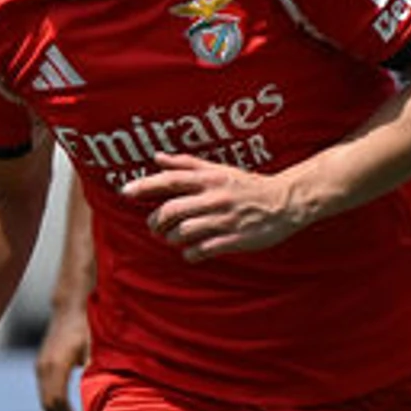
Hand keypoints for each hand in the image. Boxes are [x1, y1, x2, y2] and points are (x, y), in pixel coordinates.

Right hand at [33, 299, 88, 410]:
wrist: (71, 306)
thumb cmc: (88, 326)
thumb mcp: (96, 349)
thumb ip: (97, 373)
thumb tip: (103, 399)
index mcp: (57, 366)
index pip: (57, 403)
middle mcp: (44, 367)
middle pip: (49, 406)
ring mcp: (41, 366)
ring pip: (46, 400)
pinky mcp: (42, 365)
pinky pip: (47, 393)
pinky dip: (57, 406)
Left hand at [119, 152, 324, 259]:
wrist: (286, 202)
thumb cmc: (248, 185)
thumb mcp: (219, 169)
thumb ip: (187, 164)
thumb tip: (157, 157)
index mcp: (210, 179)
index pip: (170, 180)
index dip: (145, 185)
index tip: (124, 192)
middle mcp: (214, 198)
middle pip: (171, 210)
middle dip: (156, 221)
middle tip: (155, 226)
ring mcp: (224, 220)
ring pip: (183, 232)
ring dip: (171, 238)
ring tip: (173, 237)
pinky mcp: (234, 240)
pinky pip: (201, 250)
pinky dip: (190, 253)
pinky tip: (191, 251)